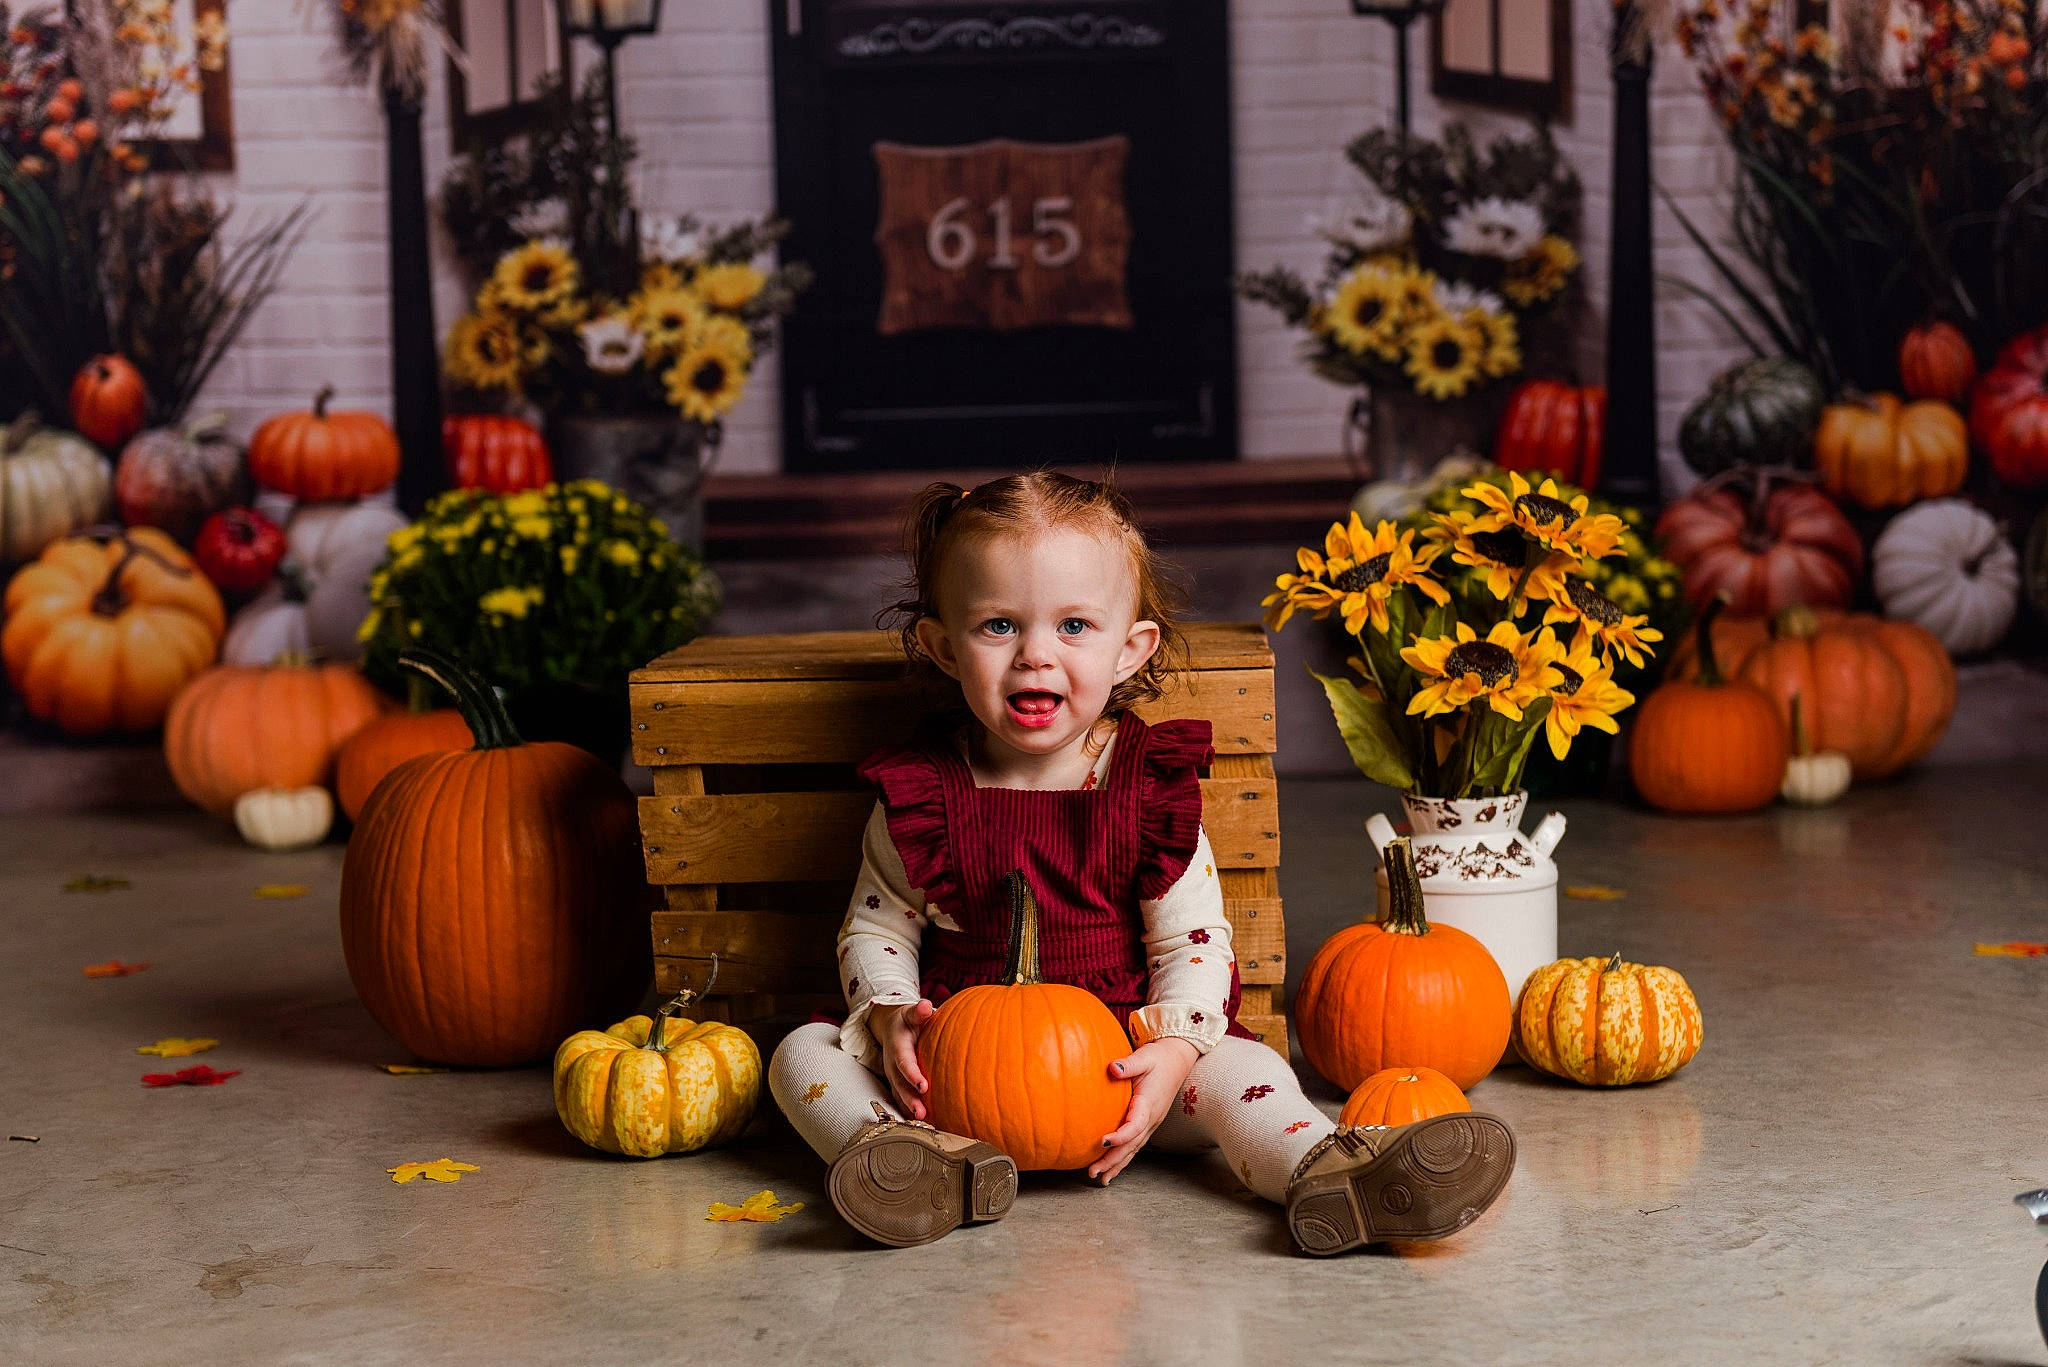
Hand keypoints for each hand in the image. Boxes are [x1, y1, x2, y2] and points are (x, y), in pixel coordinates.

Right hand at [868, 999, 935, 1120]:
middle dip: (909, 1098)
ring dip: (908, 1108)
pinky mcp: (896, 1082)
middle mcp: (891, 1062)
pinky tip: (924, 1123)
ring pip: (898, 1093)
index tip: (923, 1086)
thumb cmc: (909, 1019)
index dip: (912, 1074)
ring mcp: (892, 1074)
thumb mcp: (912, 1012)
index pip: (904, 1061)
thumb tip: (926, 1006)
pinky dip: (908, 1110)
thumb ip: (919, 1011)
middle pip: (899, 1083)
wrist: (892, 1026)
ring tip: (923, 1121)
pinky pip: (901, 1098)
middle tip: (921, 1112)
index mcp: (897, 1045)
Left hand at [1087, 1037, 1198, 1185]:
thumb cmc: (1158, 1058)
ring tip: (1101, 1180)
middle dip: (1113, 1160)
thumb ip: (1129, 1064)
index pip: (1135, 1125)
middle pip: (1132, 1145)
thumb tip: (1113, 1068)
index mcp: (1149, 1103)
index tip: (1102, 1142)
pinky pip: (1135, 1145)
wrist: (1177, 1060)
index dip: (1120, 1136)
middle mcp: (1152, 1118)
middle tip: (1093, 1172)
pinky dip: (1124, 1158)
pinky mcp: (1148, 1124)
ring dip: (1117, 1165)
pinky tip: (1112, 1169)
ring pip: (1134, 1149)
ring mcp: (1152, 1123)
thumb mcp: (1144, 1057)